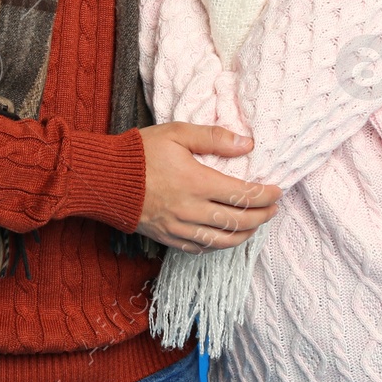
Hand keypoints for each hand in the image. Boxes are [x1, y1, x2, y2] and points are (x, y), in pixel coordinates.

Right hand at [137, 122, 281, 252]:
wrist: (104, 178)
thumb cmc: (140, 153)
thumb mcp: (177, 133)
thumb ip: (214, 137)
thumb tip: (248, 144)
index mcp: (197, 182)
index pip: (243, 195)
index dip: (265, 195)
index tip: (277, 190)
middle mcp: (191, 210)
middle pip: (238, 221)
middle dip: (262, 216)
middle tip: (273, 208)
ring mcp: (179, 227)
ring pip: (222, 241)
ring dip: (245, 234)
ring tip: (256, 224)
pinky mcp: (168, 238)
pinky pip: (200, 248)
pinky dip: (219, 244)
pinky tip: (226, 236)